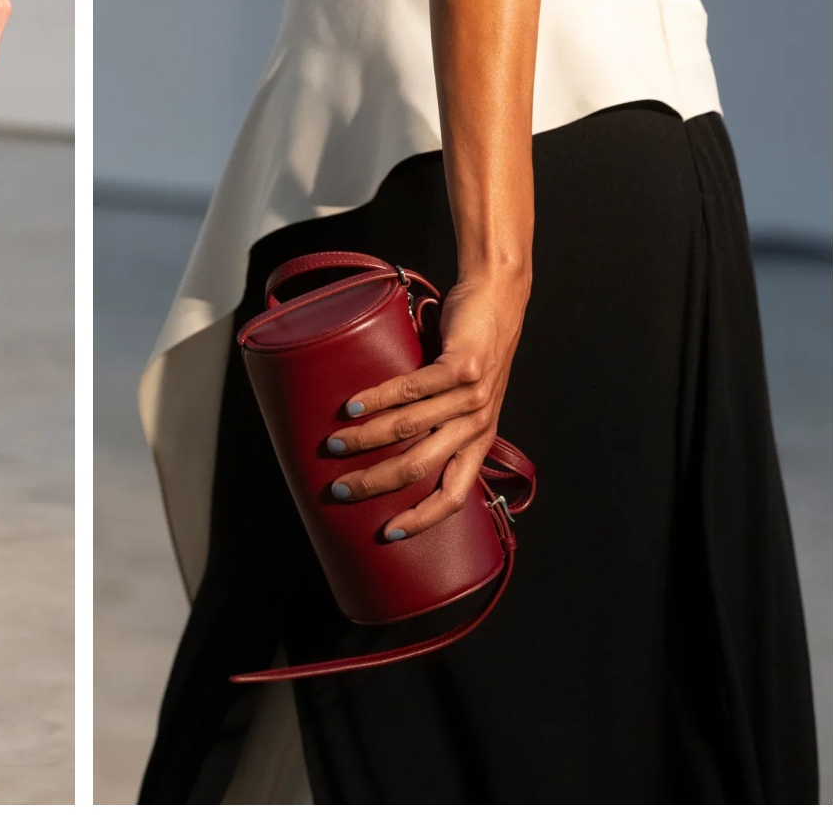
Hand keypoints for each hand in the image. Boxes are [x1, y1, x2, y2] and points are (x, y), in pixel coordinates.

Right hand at [326, 268, 530, 540]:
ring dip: (366, 438)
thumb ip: (436, 423)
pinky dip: (377, 399)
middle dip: (376, 483)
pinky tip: (353, 406)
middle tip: (341, 489)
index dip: (423, 519)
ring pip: (411, 428)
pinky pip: (413, 389)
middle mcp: (478, 424)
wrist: (497, 298)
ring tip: (335, 443)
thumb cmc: (471, 349)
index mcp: (479, 440)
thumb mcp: (462, 398)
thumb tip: (382, 448)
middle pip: (422, 467)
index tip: (388, 533)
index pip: (455, 495)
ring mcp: (473, 395)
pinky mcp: (463, 366)